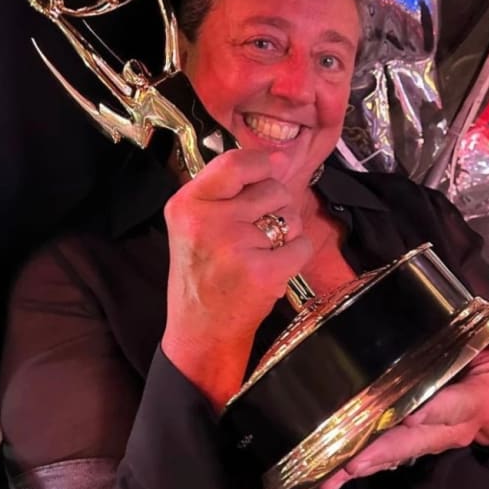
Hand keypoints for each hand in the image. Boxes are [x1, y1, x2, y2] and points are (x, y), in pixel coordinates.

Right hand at [162, 149, 312, 407]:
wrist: (201, 330)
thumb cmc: (203, 272)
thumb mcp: (197, 223)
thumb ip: (230, 189)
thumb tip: (281, 158)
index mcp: (187, 204)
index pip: (234, 163)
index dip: (262, 163)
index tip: (272, 170)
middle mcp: (207, 221)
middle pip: (271, 189)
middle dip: (276, 206)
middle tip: (256, 232)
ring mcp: (234, 246)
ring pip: (290, 215)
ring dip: (287, 230)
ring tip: (262, 250)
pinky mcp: (262, 271)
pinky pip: (301, 245)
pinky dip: (296, 255)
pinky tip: (274, 267)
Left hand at [320, 314, 488, 488]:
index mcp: (475, 400)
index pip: (455, 407)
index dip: (434, 412)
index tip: (410, 416)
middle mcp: (450, 425)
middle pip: (418, 439)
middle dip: (388, 449)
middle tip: (358, 459)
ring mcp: (429, 436)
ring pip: (399, 452)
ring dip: (369, 462)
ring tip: (340, 471)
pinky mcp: (412, 440)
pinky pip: (388, 455)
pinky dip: (363, 464)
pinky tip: (335, 475)